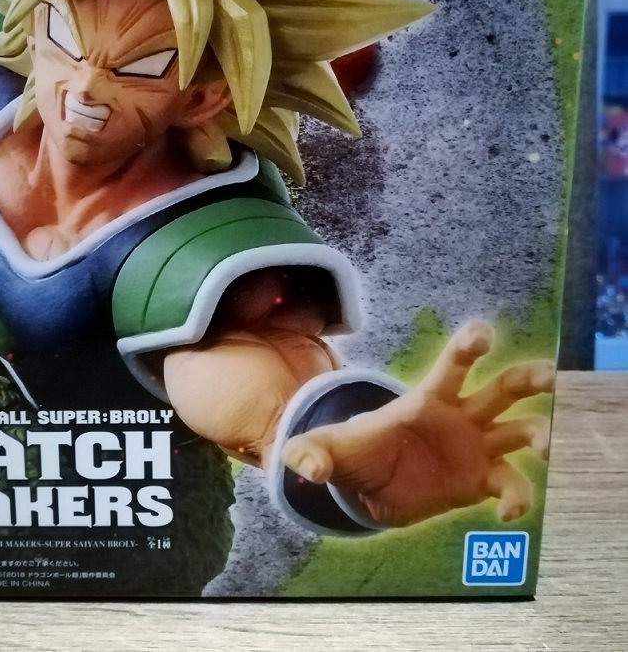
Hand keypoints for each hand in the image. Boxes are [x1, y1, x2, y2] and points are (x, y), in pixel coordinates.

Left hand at [280, 321, 554, 526]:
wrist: (370, 487)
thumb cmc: (353, 454)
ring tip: (547, 445)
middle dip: (526, 377)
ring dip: (539, 432)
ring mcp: (475, 448)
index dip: (467, 346)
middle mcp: (459, 418)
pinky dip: (517, 497)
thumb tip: (298, 466)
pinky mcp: (481, 480)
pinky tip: (508, 515)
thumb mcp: (327, 452)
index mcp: (426, 401)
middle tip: (548, 376)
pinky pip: (511, 484)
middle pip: (501, 389)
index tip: (484, 333)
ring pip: (519, 429)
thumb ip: (310, 453)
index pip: (451, 367)